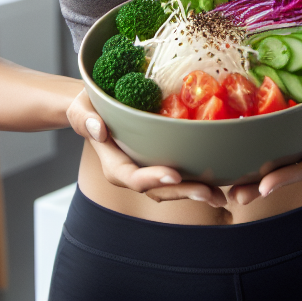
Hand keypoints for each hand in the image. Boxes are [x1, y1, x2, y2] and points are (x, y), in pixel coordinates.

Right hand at [66, 89, 226, 205]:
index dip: (152, 178)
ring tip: (219, 194)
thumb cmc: (88, 106)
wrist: (96, 107)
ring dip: (196, 191)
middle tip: (207, 191)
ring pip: (173, 188)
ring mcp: (149, 169)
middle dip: (183, 192)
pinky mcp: (162, 160)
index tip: (172, 175)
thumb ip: (84, 118)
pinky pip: (181, 174)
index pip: (132, 176)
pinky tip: (221, 179)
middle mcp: (133, 172)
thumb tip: (99, 129)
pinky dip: (199, 179)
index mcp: (114, 164)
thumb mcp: (80, 108)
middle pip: (158, 189)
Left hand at [226, 57, 301, 205]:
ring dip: (255, 179)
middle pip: (290, 172)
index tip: (265, 186)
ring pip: (279, 164)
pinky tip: (233, 162)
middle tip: (237, 196)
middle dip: (264, 185)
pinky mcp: (290, 131)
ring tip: (230, 191)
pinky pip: (272, 145)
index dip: (288, 177)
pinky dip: (254, 155)